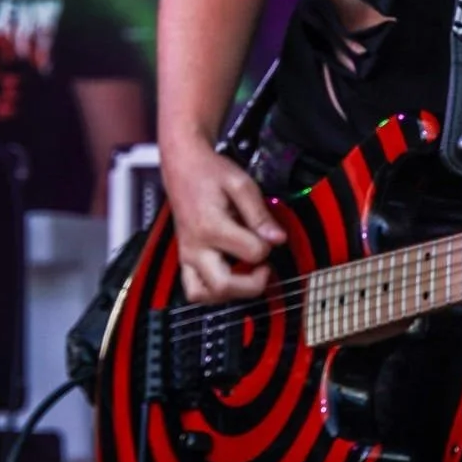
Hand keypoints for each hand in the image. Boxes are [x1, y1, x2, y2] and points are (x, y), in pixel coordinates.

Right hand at [164, 140, 287, 304]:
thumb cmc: (210, 173)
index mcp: (211, 227)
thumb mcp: (241, 184)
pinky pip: (194, 290)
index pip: (252, 253)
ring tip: (247, 275)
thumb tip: (278, 239)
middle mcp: (196, 247)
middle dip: (252, 285)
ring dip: (231, 293)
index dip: (268, 246)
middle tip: (265, 269)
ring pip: (205, 295)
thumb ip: (260, 214)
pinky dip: (213, 292)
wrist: (182, 166)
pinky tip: (230, 276)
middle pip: (223, 286)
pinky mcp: (184, 259)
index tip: (270, 234)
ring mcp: (187, 256)